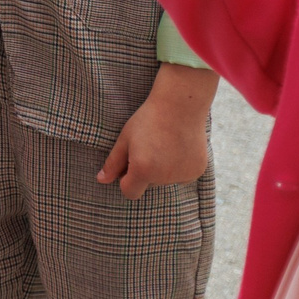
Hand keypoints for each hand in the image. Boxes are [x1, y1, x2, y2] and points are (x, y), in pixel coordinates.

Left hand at [97, 66, 214, 201]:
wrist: (180, 106)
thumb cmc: (148, 120)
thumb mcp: (125, 139)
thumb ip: (113, 163)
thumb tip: (101, 180)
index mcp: (143, 171)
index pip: (130, 192)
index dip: (126, 180)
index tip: (128, 164)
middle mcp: (164, 178)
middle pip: (148, 184)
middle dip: (145, 171)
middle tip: (149, 146)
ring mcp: (182, 176)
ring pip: (165, 180)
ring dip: (162, 169)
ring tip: (164, 144)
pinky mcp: (196, 172)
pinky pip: (181, 175)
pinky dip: (178, 166)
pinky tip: (178, 147)